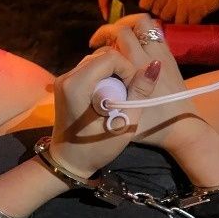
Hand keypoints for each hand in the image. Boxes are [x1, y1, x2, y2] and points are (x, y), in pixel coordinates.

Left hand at [50, 42, 161, 178]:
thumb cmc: (95, 148)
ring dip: (112, 75)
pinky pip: (90, 69)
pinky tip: (107, 98)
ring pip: (97, 61)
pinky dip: (103, 78)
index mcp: (76, 85)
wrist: (68, 161)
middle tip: (125, 96)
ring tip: (117, 98)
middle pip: (103, 56)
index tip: (131, 93)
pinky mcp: (66, 83)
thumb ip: (139, 93)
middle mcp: (66, 77)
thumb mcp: (123, 124)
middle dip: (120, 72)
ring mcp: (64, 79)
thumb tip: (155, 66)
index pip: (110, 58)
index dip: (127, 71)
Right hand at [89, 13, 206, 152]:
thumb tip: (89, 86)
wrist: (184, 128)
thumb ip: (105, 102)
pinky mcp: (172, 59)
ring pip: (149, 24)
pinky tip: (133, 50)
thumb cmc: (153, 127)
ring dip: (131, 27)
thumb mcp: (124, 118)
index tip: (93, 46)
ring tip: (118, 40)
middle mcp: (153, 55)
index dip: (104, 34)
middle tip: (104, 40)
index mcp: (139, 66)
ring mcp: (165, 54)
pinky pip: (157, 34)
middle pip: (136, 22)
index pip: (121, 33)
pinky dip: (142, 35)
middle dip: (116, 26)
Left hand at [151, 0, 218, 23]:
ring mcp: (185, 5)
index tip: (165, 18)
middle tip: (177, 23)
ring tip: (189, 25)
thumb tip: (171, 12)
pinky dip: (195, 26)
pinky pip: (191, 24)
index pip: (156, 5)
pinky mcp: (196, 12)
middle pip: (164, 16)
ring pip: (177, 22)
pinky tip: (198, 24)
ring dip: (184, 26)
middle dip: (170, 21)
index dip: (159, 13)